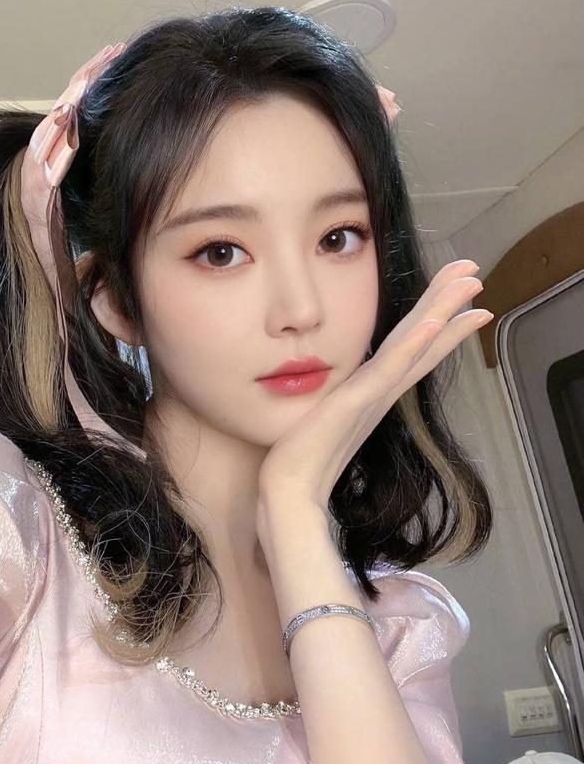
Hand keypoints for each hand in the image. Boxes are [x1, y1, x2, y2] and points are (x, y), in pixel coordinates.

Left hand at [257, 259, 492, 510]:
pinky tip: (433, 321)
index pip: (416, 349)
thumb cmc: (300, 458)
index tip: (470, 303)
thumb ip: (335, 398)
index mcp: (375, 391)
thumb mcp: (321, 413)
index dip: (444, 324)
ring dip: (443, 309)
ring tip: (470, 281)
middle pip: (424, 337)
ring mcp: (374, 395)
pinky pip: (391, 367)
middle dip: (448, 301)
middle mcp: (381, 391)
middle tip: (475, 271)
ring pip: (416, 343)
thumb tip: (334, 390)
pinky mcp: (358, 401)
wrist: (289, 491)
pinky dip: (415, 344)